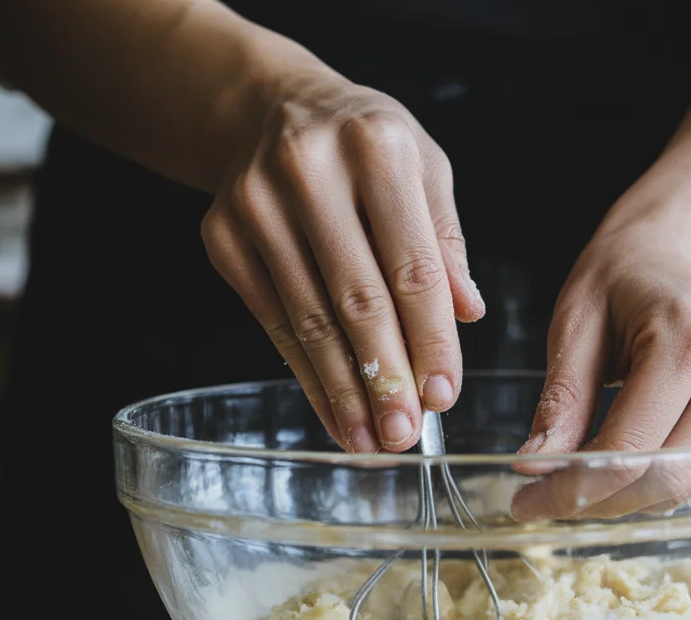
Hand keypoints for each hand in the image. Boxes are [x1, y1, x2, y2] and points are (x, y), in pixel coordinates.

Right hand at [201, 58, 483, 452]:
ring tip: (371, 440)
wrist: (271, 107)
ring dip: (343, 390)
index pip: (412, 264)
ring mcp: (256, 204)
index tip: (443, 395)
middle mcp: (310, 171)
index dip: (430, 338)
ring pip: (308, 319)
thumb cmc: (364, 143)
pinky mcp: (223, 237)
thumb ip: (445, 240)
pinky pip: (273, 322)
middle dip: (386, 377)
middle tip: (405, 434)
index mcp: (377, 147)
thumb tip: (467, 314)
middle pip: (356, 298)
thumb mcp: (424, 167)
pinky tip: (334, 411)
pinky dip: (306, 375)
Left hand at [511, 203, 690, 520]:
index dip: (572, 488)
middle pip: (664, 477)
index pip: (629, 448)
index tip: (526, 504)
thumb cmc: (619, 280)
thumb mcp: (575, 326)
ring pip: (686, 485)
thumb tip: (535, 468)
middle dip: (597, 502)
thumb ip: (561, 401)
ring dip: (624, 500)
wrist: (673, 254)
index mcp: (690, 337)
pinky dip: (654, 481)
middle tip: (544, 502)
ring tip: (575, 484)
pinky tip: (619, 467)